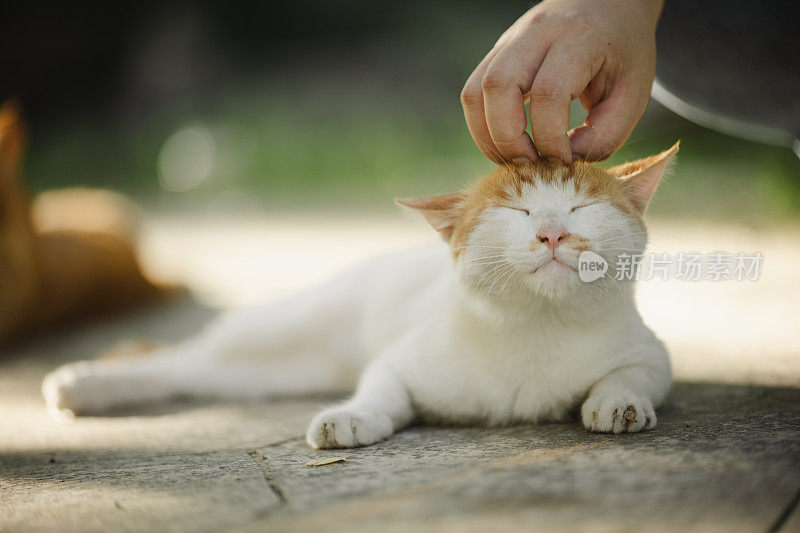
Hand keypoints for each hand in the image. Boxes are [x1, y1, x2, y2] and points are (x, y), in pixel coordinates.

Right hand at [460, 0, 663, 163]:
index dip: (550, 139)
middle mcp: (538, 33)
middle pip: (499, 86)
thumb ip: (605, 134)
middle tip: (530, 164)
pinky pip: (472, 93)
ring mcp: (510, 40)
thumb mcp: (633, 95)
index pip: (549, 93)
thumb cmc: (624, 54)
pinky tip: (505, 142)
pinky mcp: (497, 53)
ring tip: (513, 158)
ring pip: (475, 92)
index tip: (563, 161)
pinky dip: (482, 126)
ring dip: (487, 135)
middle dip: (508, 138)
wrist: (608, 7)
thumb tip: (565, 160)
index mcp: (580, 39)